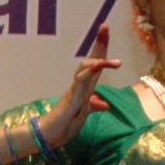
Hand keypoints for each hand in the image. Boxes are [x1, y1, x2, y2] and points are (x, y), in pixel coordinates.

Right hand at [43, 25, 118, 147]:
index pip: (95, 64)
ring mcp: (75, 90)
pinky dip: (89, 74)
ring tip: (115, 62)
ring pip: (85, 68)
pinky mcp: (71, 99)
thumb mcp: (84, 115)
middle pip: (91, 59)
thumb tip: (104, 104)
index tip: (105, 30)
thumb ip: (93, 107)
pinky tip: (97, 67)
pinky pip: (80, 83)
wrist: (49, 137)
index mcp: (85, 87)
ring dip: (98, 61)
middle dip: (98, 43)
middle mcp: (80, 85)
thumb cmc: (64, 125)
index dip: (101, 48)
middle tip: (104, 27)